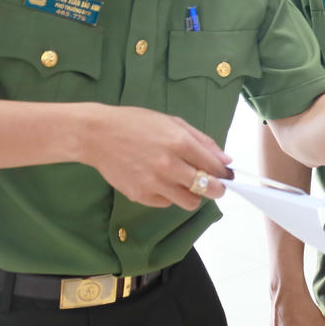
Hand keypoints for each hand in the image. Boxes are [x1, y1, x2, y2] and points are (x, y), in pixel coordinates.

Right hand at [79, 104, 232, 210]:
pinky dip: (169, 196)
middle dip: (217, 189)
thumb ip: (202, 141)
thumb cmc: (136, 124)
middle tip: (214, 185)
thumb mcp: (172, 122)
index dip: (225, 174)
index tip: (226, 175)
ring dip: (193, 195)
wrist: (98, 135)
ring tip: (186, 184)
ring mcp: (154, 183)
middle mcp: (169, 165)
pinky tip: (161, 182)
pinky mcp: (140, 195)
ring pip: (190, 203)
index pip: (215, 167)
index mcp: (180, 142)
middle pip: (208, 189)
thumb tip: (225, 160)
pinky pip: (167, 203)